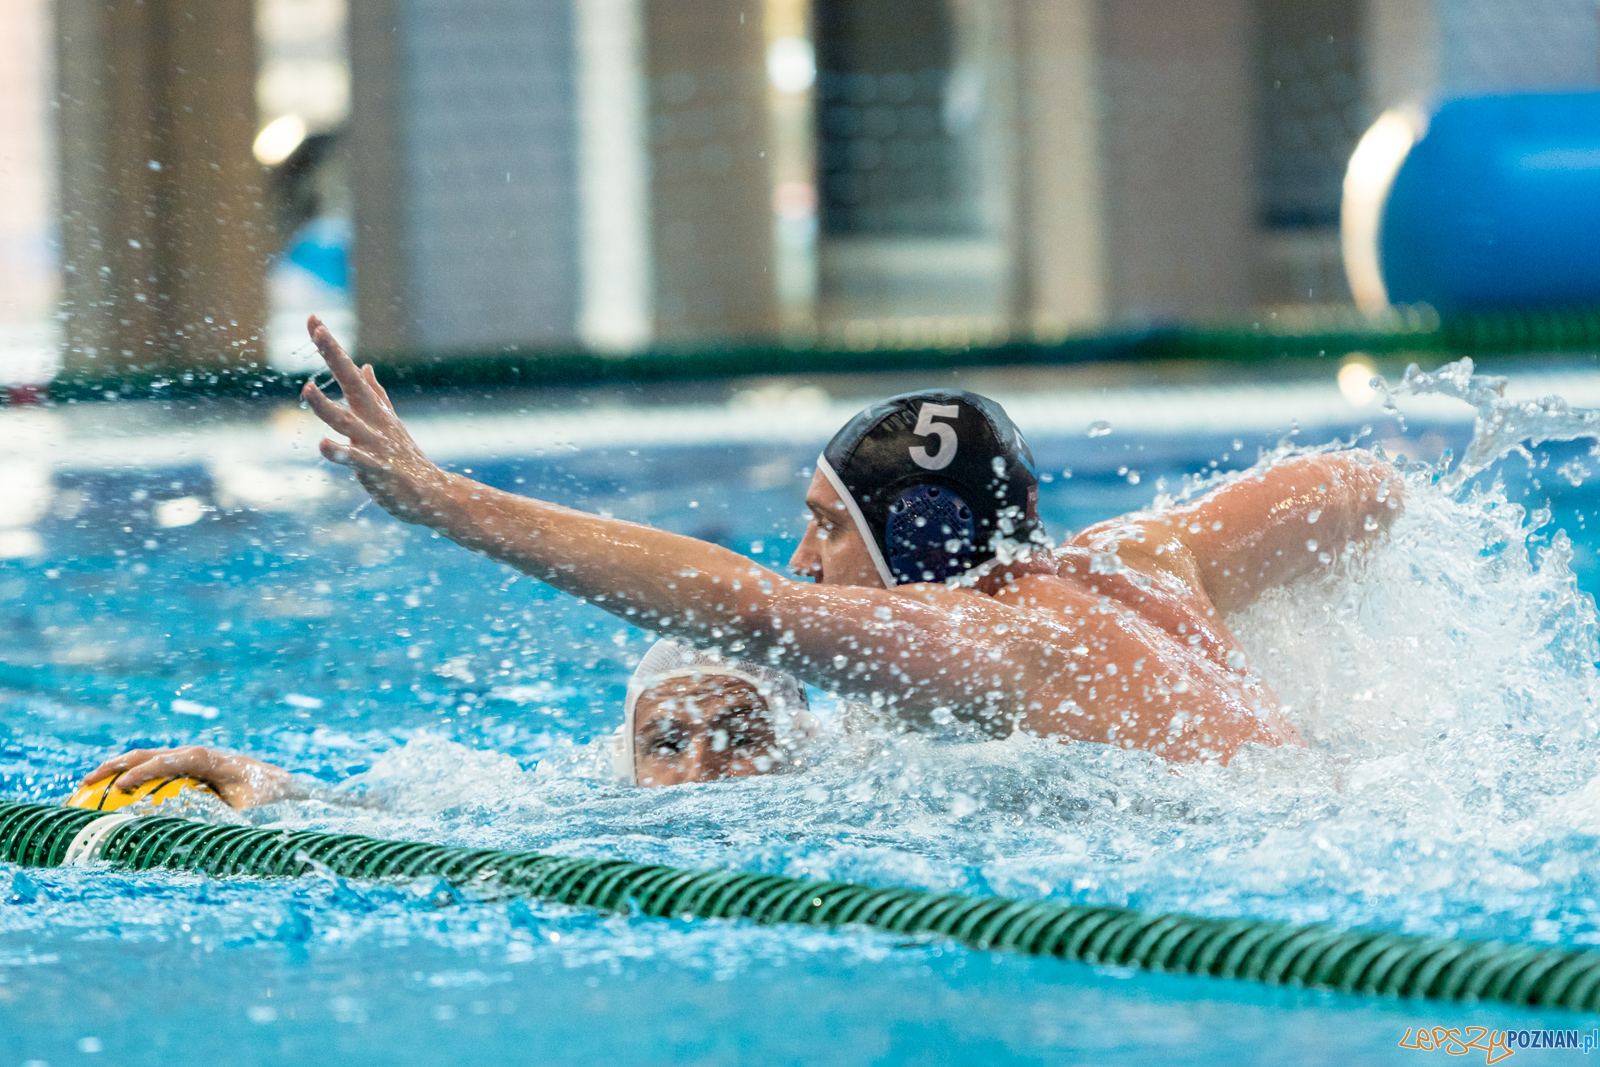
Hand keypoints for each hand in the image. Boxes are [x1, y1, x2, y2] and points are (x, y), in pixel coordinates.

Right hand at [80, 747, 299, 809]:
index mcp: (216, 761)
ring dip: (120, 769)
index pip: (178, 759)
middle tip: (88, 781)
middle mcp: (202, 756)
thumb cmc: (269, 802)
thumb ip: (222, 820)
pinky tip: (111, 798)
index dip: (150, 769)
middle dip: (121, 764)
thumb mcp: (251, 814)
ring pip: (151, 759)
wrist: (287, 789)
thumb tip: (191, 834)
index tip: (124, 786)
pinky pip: (158, 772)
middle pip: (155, 752)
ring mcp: (195, 761)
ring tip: (88, 785)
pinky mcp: (191, 770)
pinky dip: (134, 779)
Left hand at [300, 314, 459, 525]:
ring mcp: (375, 444)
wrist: (433, 494)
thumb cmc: (405, 458)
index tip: (313, 318)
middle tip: (320, 329)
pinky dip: (341, 452)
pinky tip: (323, 445)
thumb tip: (364, 366)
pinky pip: (356, 460)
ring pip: (346, 422)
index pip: (348, 370)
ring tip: (306, 390)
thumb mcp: (389, 420)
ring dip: (326, 407)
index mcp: (373, 409)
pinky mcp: (378, 470)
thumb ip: (376, 393)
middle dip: (335, 356)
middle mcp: (373, 421)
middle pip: (351, 383)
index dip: (331, 346)